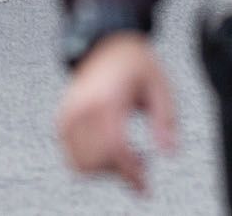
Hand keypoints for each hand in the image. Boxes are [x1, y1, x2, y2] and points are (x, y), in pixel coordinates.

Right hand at [56, 33, 176, 193]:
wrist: (106, 45)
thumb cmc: (136, 65)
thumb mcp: (160, 86)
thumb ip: (166, 119)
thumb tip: (170, 152)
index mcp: (107, 98)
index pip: (115, 146)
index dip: (131, 172)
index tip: (145, 186)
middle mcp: (82, 108)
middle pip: (99, 160)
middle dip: (122, 171)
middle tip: (143, 163)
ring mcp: (68, 115)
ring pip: (82, 164)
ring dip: (106, 170)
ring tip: (128, 155)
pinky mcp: (62, 121)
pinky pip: (73, 157)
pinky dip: (92, 163)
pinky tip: (112, 151)